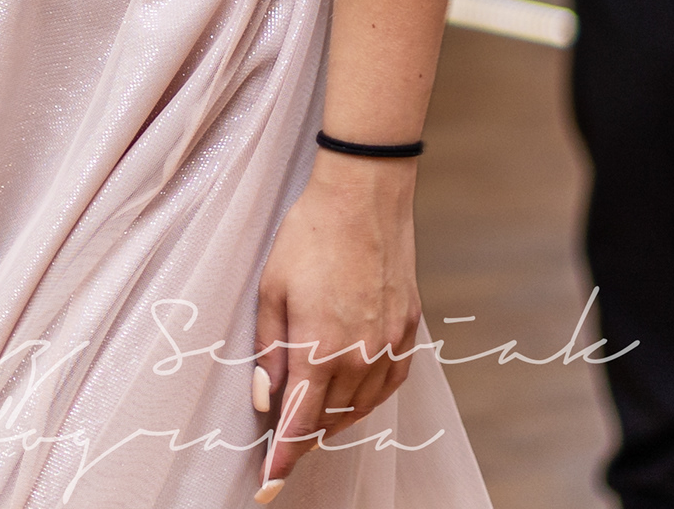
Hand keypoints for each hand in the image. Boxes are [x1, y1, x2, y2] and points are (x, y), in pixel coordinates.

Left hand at [249, 158, 421, 499]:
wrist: (364, 195)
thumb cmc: (310, 236)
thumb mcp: (270, 292)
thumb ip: (269, 352)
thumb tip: (266, 400)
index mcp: (320, 348)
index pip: (299, 423)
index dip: (283, 459)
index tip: (270, 485)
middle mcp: (360, 354)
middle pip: (330, 420)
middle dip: (304, 438)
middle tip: (282, 447)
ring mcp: (388, 343)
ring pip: (361, 407)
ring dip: (335, 420)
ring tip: (312, 422)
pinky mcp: (407, 329)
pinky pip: (389, 383)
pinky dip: (369, 399)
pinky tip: (354, 397)